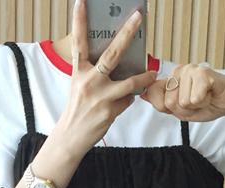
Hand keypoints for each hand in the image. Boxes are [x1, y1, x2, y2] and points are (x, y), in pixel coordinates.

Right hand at [53, 0, 158, 154]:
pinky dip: (128, 100)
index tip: (82, 2)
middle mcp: (88, 81)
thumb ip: (96, 74)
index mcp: (78, 72)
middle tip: (139, 17)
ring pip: (129, 82)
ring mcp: (100, 96)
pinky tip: (123, 102)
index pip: (79, 43)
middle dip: (127, 33)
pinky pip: (127, 100)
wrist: (72, 136)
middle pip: (112, 53)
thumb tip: (121, 65)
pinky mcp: (109, 111)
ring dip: (143, 77)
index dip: (79, 22)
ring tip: (152, 73)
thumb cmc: (78, 109)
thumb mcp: (80, 86)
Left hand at [140, 63, 224, 121]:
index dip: (167, 107)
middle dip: (184, 110)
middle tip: (197, 102)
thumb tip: (143, 94)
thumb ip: (162, 103)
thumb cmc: (208, 103)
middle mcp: (179, 71)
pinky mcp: (202, 73)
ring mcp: (190, 70)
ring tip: (204, 98)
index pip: (154, 95)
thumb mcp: (181, 110)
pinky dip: (204, 103)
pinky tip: (209, 95)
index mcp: (172, 79)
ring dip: (196, 106)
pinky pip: (194, 99)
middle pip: (169, 102)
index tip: (184, 105)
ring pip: (182, 102)